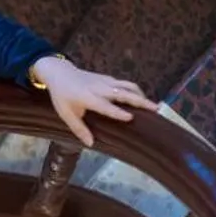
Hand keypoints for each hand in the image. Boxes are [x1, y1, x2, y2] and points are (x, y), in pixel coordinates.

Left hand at [31, 56, 158, 146]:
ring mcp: (105, 81)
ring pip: (127, 86)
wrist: (59, 72)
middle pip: (123, 93)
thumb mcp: (65, 114)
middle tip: (155, 109)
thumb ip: (78, 129)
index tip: (131, 118)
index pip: (105, 106)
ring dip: (141, 95)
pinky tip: (141, 100)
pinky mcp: (108, 78)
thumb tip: (91, 144)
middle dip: (140, 101)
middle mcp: (99, 88)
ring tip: (153, 106)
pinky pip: (125, 84)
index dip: (118, 112)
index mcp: (87, 97)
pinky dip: (135, 91)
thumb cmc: (62, 96)